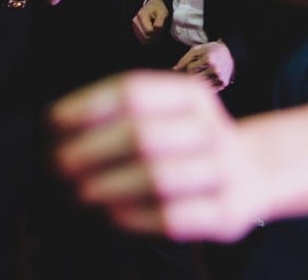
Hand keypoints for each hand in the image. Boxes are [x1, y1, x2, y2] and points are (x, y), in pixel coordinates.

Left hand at [49, 70, 255, 241]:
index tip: (53, 123)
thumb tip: (56, 127)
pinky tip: (110, 214)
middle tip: (58, 164)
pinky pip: (174, 217)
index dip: (87, 106)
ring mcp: (223, 170)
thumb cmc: (186, 141)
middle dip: (90, 151)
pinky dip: (135, 216)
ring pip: (157, 178)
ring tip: (78, 192)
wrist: (254, 171)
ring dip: (108, 186)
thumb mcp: (165, 112)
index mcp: (190, 94)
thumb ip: (118, 114)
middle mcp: (210, 127)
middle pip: (142, 135)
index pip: (133, 91)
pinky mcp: (226, 213)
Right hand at [131, 0, 168, 43]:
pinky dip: (149, 38)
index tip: (161, 27)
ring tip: (157, 30)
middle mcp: (135, 21)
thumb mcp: (162, 12)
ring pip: (144, 40)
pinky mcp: (135, 30)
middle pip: (146, 37)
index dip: (157, 32)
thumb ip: (160, 21)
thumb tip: (156, 27)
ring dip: (152, 38)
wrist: (154, 5)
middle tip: (160, 29)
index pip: (149, 31)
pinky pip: (143, 40)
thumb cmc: (159, 9)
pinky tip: (153, 32)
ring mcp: (134, 26)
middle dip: (155, 36)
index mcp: (141, 15)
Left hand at [173, 41, 234, 91]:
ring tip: (204, 72)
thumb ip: (184, 59)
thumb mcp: (196, 50)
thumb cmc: (210, 50)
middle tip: (199, 68)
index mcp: (208, 59)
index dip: (190, 65)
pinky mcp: (223, 83)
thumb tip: (174, 69)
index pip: (190, 69)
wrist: (229, 52)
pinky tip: (209, 77)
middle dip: (193, 74)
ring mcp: (220, 77)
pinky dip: (206, 84)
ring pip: (201, 85)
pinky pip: (209, 89)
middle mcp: (215, 69)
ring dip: (199, 80)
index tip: (195, 62)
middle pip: (195, 78)